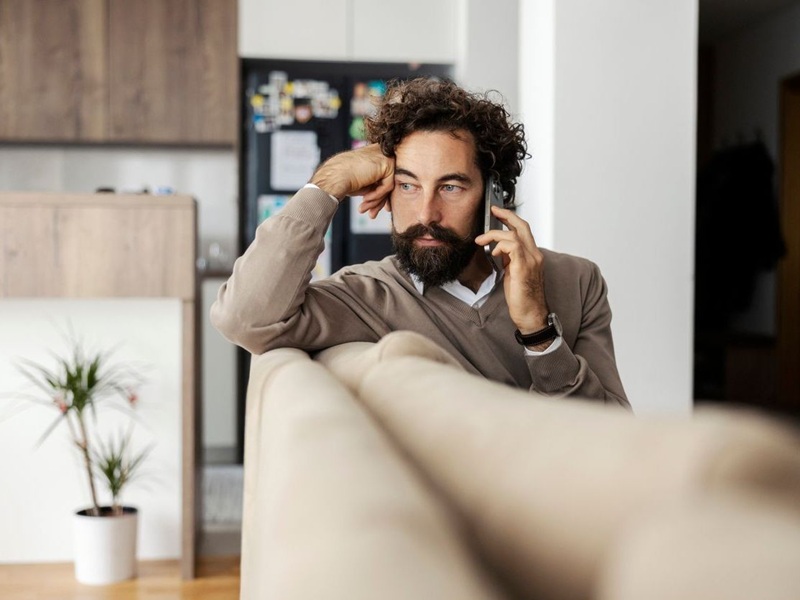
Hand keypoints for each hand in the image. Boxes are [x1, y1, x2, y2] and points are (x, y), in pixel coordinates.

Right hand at [310, 144, 394, 217]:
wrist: (333, 178)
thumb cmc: (342, 181)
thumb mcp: (363, 183)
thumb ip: (375, 186)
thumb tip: (385, 199)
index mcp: (373, 155)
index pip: (383, 177)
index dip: (379, 196)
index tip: (374, 209)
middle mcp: (380, 153)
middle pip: (387, 182)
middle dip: (378, 201)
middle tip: (371, 214)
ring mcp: (384, 156)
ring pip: (388, 186)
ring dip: (376, 201)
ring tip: (364, 208)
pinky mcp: (386, 163)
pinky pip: (387, 186)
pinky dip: (377, 195)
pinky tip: (365, 198)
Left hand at [474, 206, 549, 333]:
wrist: (530, 315)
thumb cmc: (522, 297)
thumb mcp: (513, 273)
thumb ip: (509, 259)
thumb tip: (499, 248)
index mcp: (533, 255)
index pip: (524, 230)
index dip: (511, 218)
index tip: (498, 212)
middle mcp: (535, 255)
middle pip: (522, 226)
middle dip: (506, 215)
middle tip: (493, 211)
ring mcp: (531, 260)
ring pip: (514, 234)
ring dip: (495, 234)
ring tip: (482, 240)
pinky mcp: (524, 268)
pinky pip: (513, 246)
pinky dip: (500, 245)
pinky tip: (494, 252)